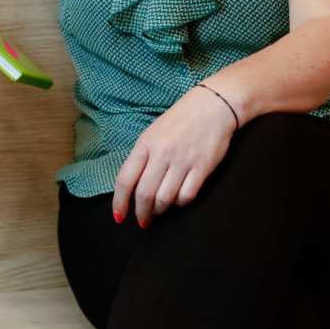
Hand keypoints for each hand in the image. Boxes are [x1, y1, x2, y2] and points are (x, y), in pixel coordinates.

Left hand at [112, 84, 236, 227]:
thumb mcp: (153, 132)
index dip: (119, 201)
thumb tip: (133, 183)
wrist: (211, 106)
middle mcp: (161, 154)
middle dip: (141, 213)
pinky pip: (187, 195)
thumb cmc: (179, 120)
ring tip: (158, 211)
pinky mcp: (202, 168)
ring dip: (159, 210)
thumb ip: (143, 156)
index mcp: (145, 144)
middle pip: (144, 193)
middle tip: (142, 222)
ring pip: (165, 198)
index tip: (118, 216)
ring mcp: (182, 162)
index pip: (125, 179)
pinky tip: (178, 200)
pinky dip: (180, 203)